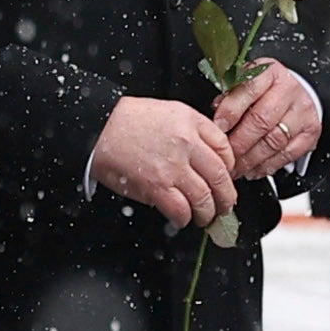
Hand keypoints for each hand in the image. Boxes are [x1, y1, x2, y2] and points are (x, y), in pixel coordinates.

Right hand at [92, 94, 236, 226]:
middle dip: (226, 197)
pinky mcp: (156, 186)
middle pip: (221, 177)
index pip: (225, 150)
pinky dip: (184, 219)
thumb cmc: (127, 120)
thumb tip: (207, 157)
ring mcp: (173, 166)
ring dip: (207, 213)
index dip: (230, 169)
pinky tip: (182, 219)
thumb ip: (192, 130)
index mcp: (192, 122)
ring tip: (204, 217)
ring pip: (204, 198)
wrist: (99, 126)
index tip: (227, 178)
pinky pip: (180, 210)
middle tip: (224, 206)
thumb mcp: (169, 111)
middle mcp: (187, 144)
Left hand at [212, 62, 320, 179]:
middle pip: (261, 121)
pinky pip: (287, 155)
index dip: (230, 111)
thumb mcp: (247, 81)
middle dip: (238, 143)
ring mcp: (302, 112)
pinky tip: (253, 170)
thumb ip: (231, 96)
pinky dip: (267, 166)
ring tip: (235, 167)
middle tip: (224, 156)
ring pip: (274, 141)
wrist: (298, 92)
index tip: (218, 128)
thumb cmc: (266, 89)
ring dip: (250, 159)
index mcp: (269, 73)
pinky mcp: (310, 132)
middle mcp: (289, 90)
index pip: (249, 90)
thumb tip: (216, 118)